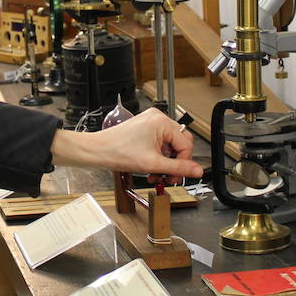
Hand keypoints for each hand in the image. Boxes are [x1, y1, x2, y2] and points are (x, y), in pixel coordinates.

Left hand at [51, 107, 202, 178]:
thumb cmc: (118, 152)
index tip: (176, 176)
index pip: (186, 145)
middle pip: (180, 144)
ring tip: (156, 174)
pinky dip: (158, 156)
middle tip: (168, 177)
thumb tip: (197, 171)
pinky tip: (151, 167)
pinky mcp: (145, 128)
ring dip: (166, 162)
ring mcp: (151, 122)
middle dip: (175, 163)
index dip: (183, 163)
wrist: (98, 151)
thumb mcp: (153, 164)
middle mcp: (158, 118)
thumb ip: (178, 168)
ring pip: (170, 145)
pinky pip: (160, 143)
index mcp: (162, 122)